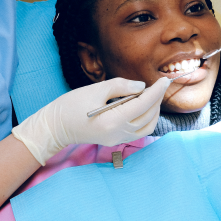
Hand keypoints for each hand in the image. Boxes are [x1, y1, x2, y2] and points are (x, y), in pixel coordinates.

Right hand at [12, 77, 169, 164]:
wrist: (55, 127)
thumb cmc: (71, 105)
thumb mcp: (95, 90)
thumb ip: (121, 86)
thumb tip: (141, 86)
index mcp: (113, 120)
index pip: (144, 104)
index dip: (157, 91)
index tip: (165, 80)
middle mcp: (118, 133)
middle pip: (149, 116)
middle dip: (157, 99)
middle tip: (158, 85)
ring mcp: (117, 139)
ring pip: (148, 127)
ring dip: (153, 111)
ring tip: (150, 96)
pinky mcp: (115, 141)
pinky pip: (139, 132)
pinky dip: (146, 119)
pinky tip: (142, 108)